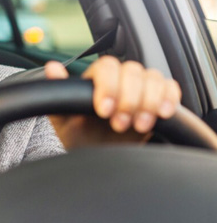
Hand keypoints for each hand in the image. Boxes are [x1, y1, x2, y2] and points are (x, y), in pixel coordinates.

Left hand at [44, 56, 181, 148]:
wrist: (101, 156)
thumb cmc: (81, 137)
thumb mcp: (64, 120)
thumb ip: (58, 93)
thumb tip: (51, 66)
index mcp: (97, 79)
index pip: (107, 66)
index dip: (108, 86)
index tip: (104, 111)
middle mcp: (120, 79)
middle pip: (132, 71)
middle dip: (128, 99)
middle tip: (118, 124)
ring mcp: (141, 88)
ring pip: (153, 78)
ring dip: (148, 102)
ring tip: (138, 126)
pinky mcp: (159, 100)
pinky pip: (170, 87)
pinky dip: (169, 98)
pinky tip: (161, 114)